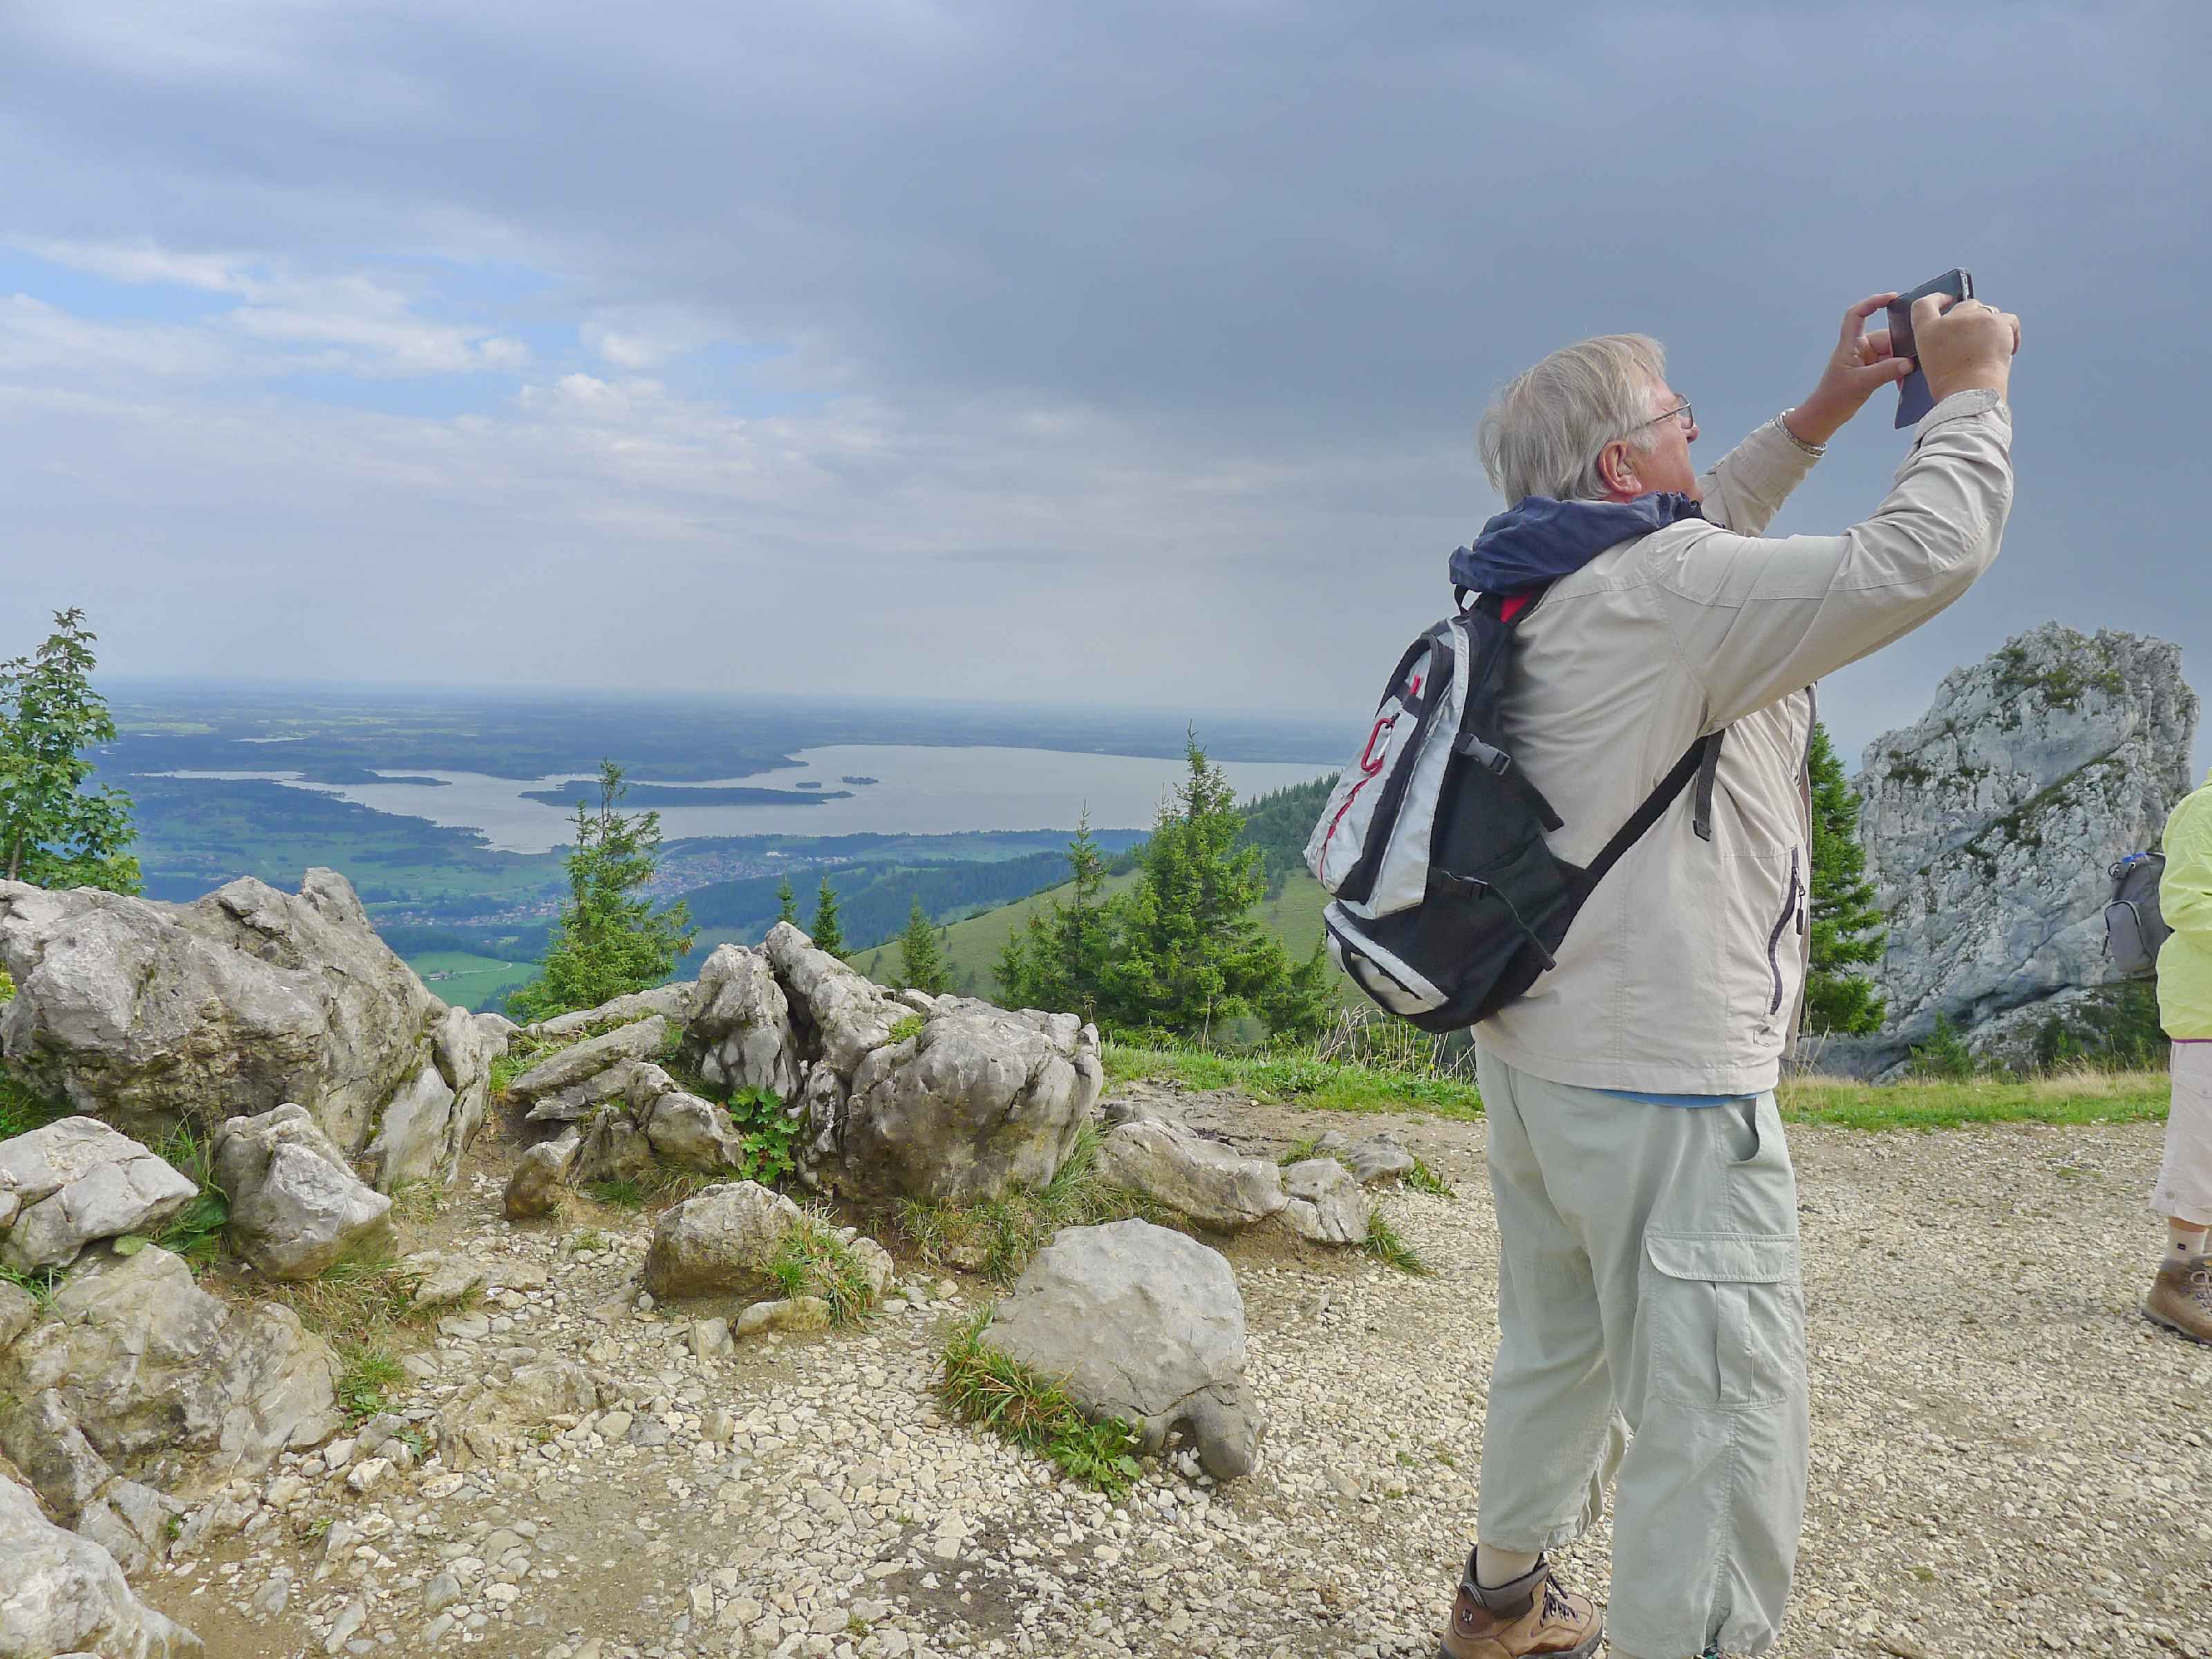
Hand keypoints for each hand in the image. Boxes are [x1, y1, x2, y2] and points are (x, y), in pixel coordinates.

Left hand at [1784, 293, 1914, 447]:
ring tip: (1913, 370)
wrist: (1826, 416)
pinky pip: (1891, 364)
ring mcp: (1866, 359)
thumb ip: (1885, 372)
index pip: (1857, 315)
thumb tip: (1909, 363)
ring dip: (1901, 361)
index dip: (1873, 302)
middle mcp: (1859, 348)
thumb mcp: (1861, 383)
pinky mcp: (1871, 370)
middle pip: (1885, 337)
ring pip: (1891, 351)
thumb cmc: (1835, 397)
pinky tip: (1905, 380)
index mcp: (1850, 344)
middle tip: (1917, 354)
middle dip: (1900, 346)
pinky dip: (1898, 370)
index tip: (1893, 297)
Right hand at [1915, 293, 2020, 404]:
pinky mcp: (1998, 321)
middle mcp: (1950, 319)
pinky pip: (2009, 320)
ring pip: (1988, 311)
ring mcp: (1975, 318)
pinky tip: (2008, 349)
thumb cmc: (1951, 388)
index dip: (1937, 299)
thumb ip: (1939, 345)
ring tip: (1992, 349)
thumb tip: (1956, 341)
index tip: (1946, 299)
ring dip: (1991, 326)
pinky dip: (2011, 332)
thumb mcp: (1931, 365)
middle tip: (1977, 339)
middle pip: (1965, 306)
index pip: (1924, 305)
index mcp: (1928, 331)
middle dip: (1972, 318)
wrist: (1971, 393)